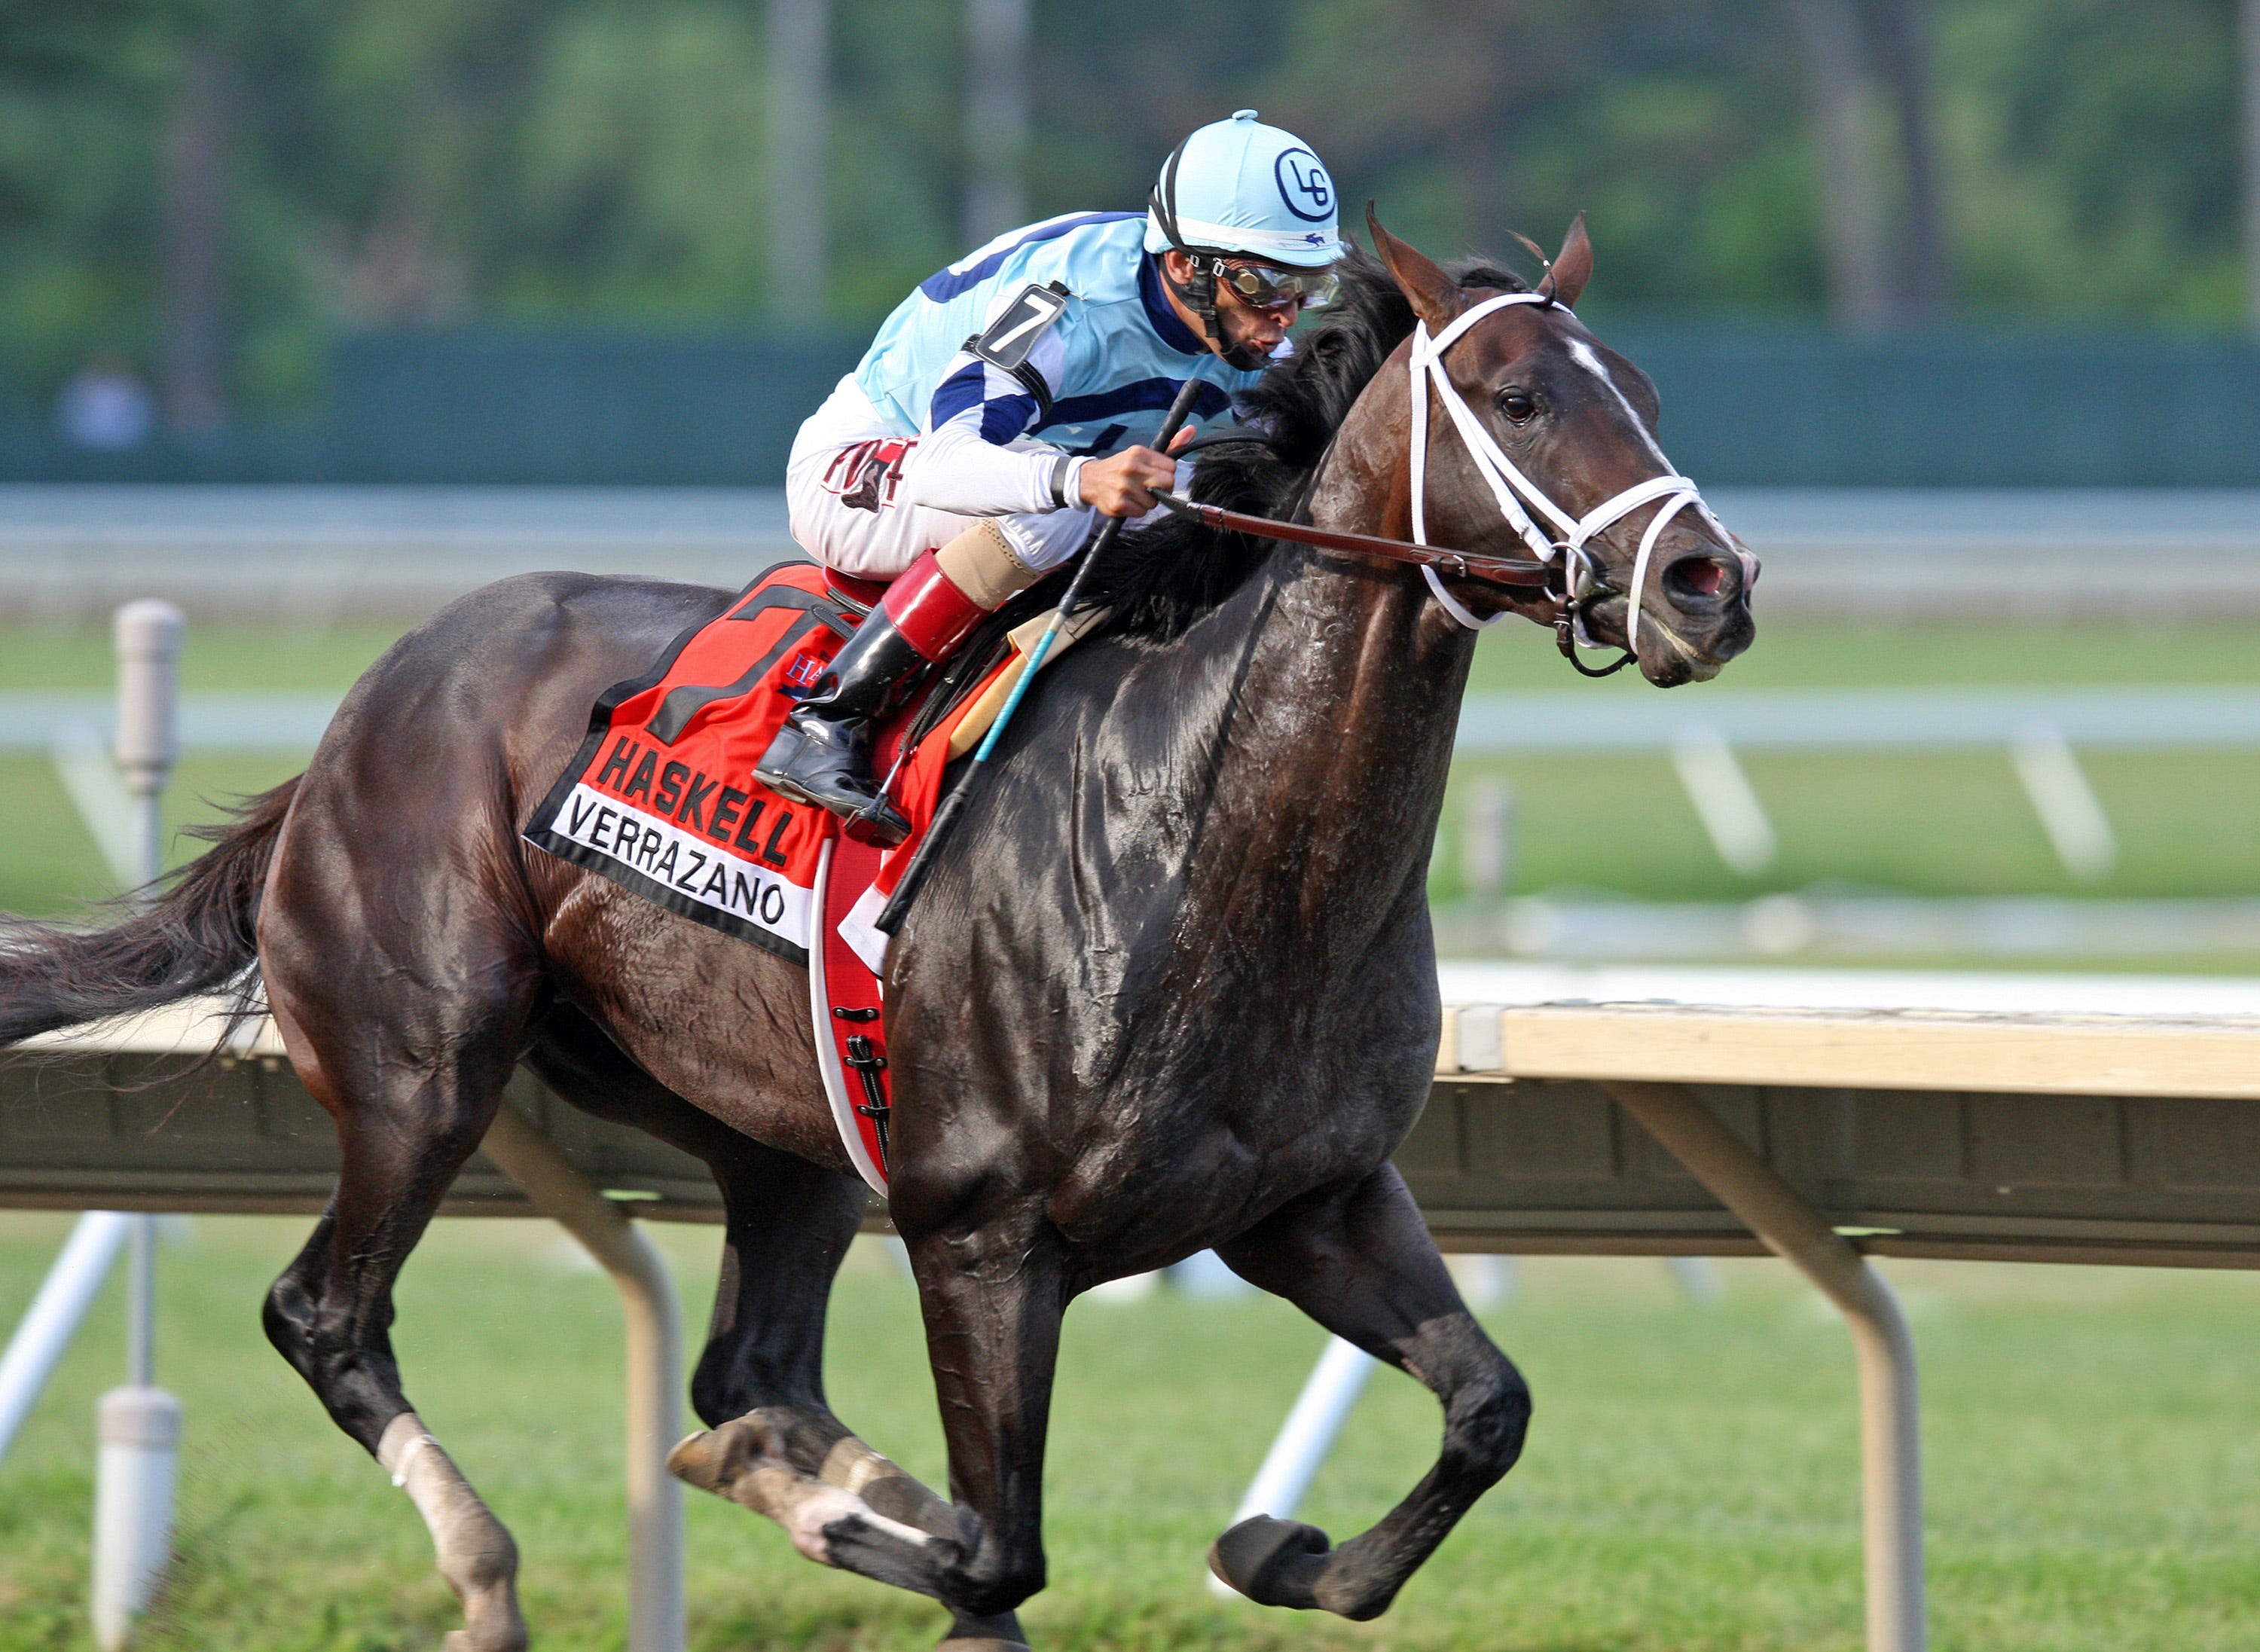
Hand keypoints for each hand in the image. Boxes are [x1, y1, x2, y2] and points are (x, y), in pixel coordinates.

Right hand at [1076, 428, 1195, 517]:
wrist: (1090, 480)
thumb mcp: (1142, 453)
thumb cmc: (1121, 467)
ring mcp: (1124, 487)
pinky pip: (1142, 513)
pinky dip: (1137, 510)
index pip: (1171, 467)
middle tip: (1150, 487)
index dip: (1166, 474)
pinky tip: (1128, 501)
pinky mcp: (1119, 504)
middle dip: (1162, 489)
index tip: (1156, 475)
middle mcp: (1131, 468)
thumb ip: (1170, 445)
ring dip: (1147, 501)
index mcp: (1138, 453)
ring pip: (1154, 502)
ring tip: (1135, 494)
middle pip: (1167, 484)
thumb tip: (1192, 430)